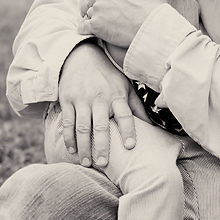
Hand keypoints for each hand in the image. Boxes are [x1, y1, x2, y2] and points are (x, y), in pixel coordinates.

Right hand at [58, 42, 149, 166]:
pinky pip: (67, 122)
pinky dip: (68, 138)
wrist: (81, 56)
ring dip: (84, 147)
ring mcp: (82, 100)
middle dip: (102, 146)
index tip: (130, 146)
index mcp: (117, 96)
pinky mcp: (67, 100)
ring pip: (82, 127)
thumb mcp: (125, 86)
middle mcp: (99, 98)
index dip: (128, 130)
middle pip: (100, 125)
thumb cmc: (108, 76)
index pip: (125, 115)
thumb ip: (137, 107)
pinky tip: (72, 150)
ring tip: (87, 163)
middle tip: (104, 164)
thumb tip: (152, 127)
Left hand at [78, 0, 165, 46]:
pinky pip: (83, 27)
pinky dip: (84, 29)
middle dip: (90, 5)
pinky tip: (87, 31)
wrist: (152, 27)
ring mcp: (98, 10)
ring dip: (88, 17)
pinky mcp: (96, 26)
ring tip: (93, 22)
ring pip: (86, 13)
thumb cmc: (153, 4)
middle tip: (92, 11)